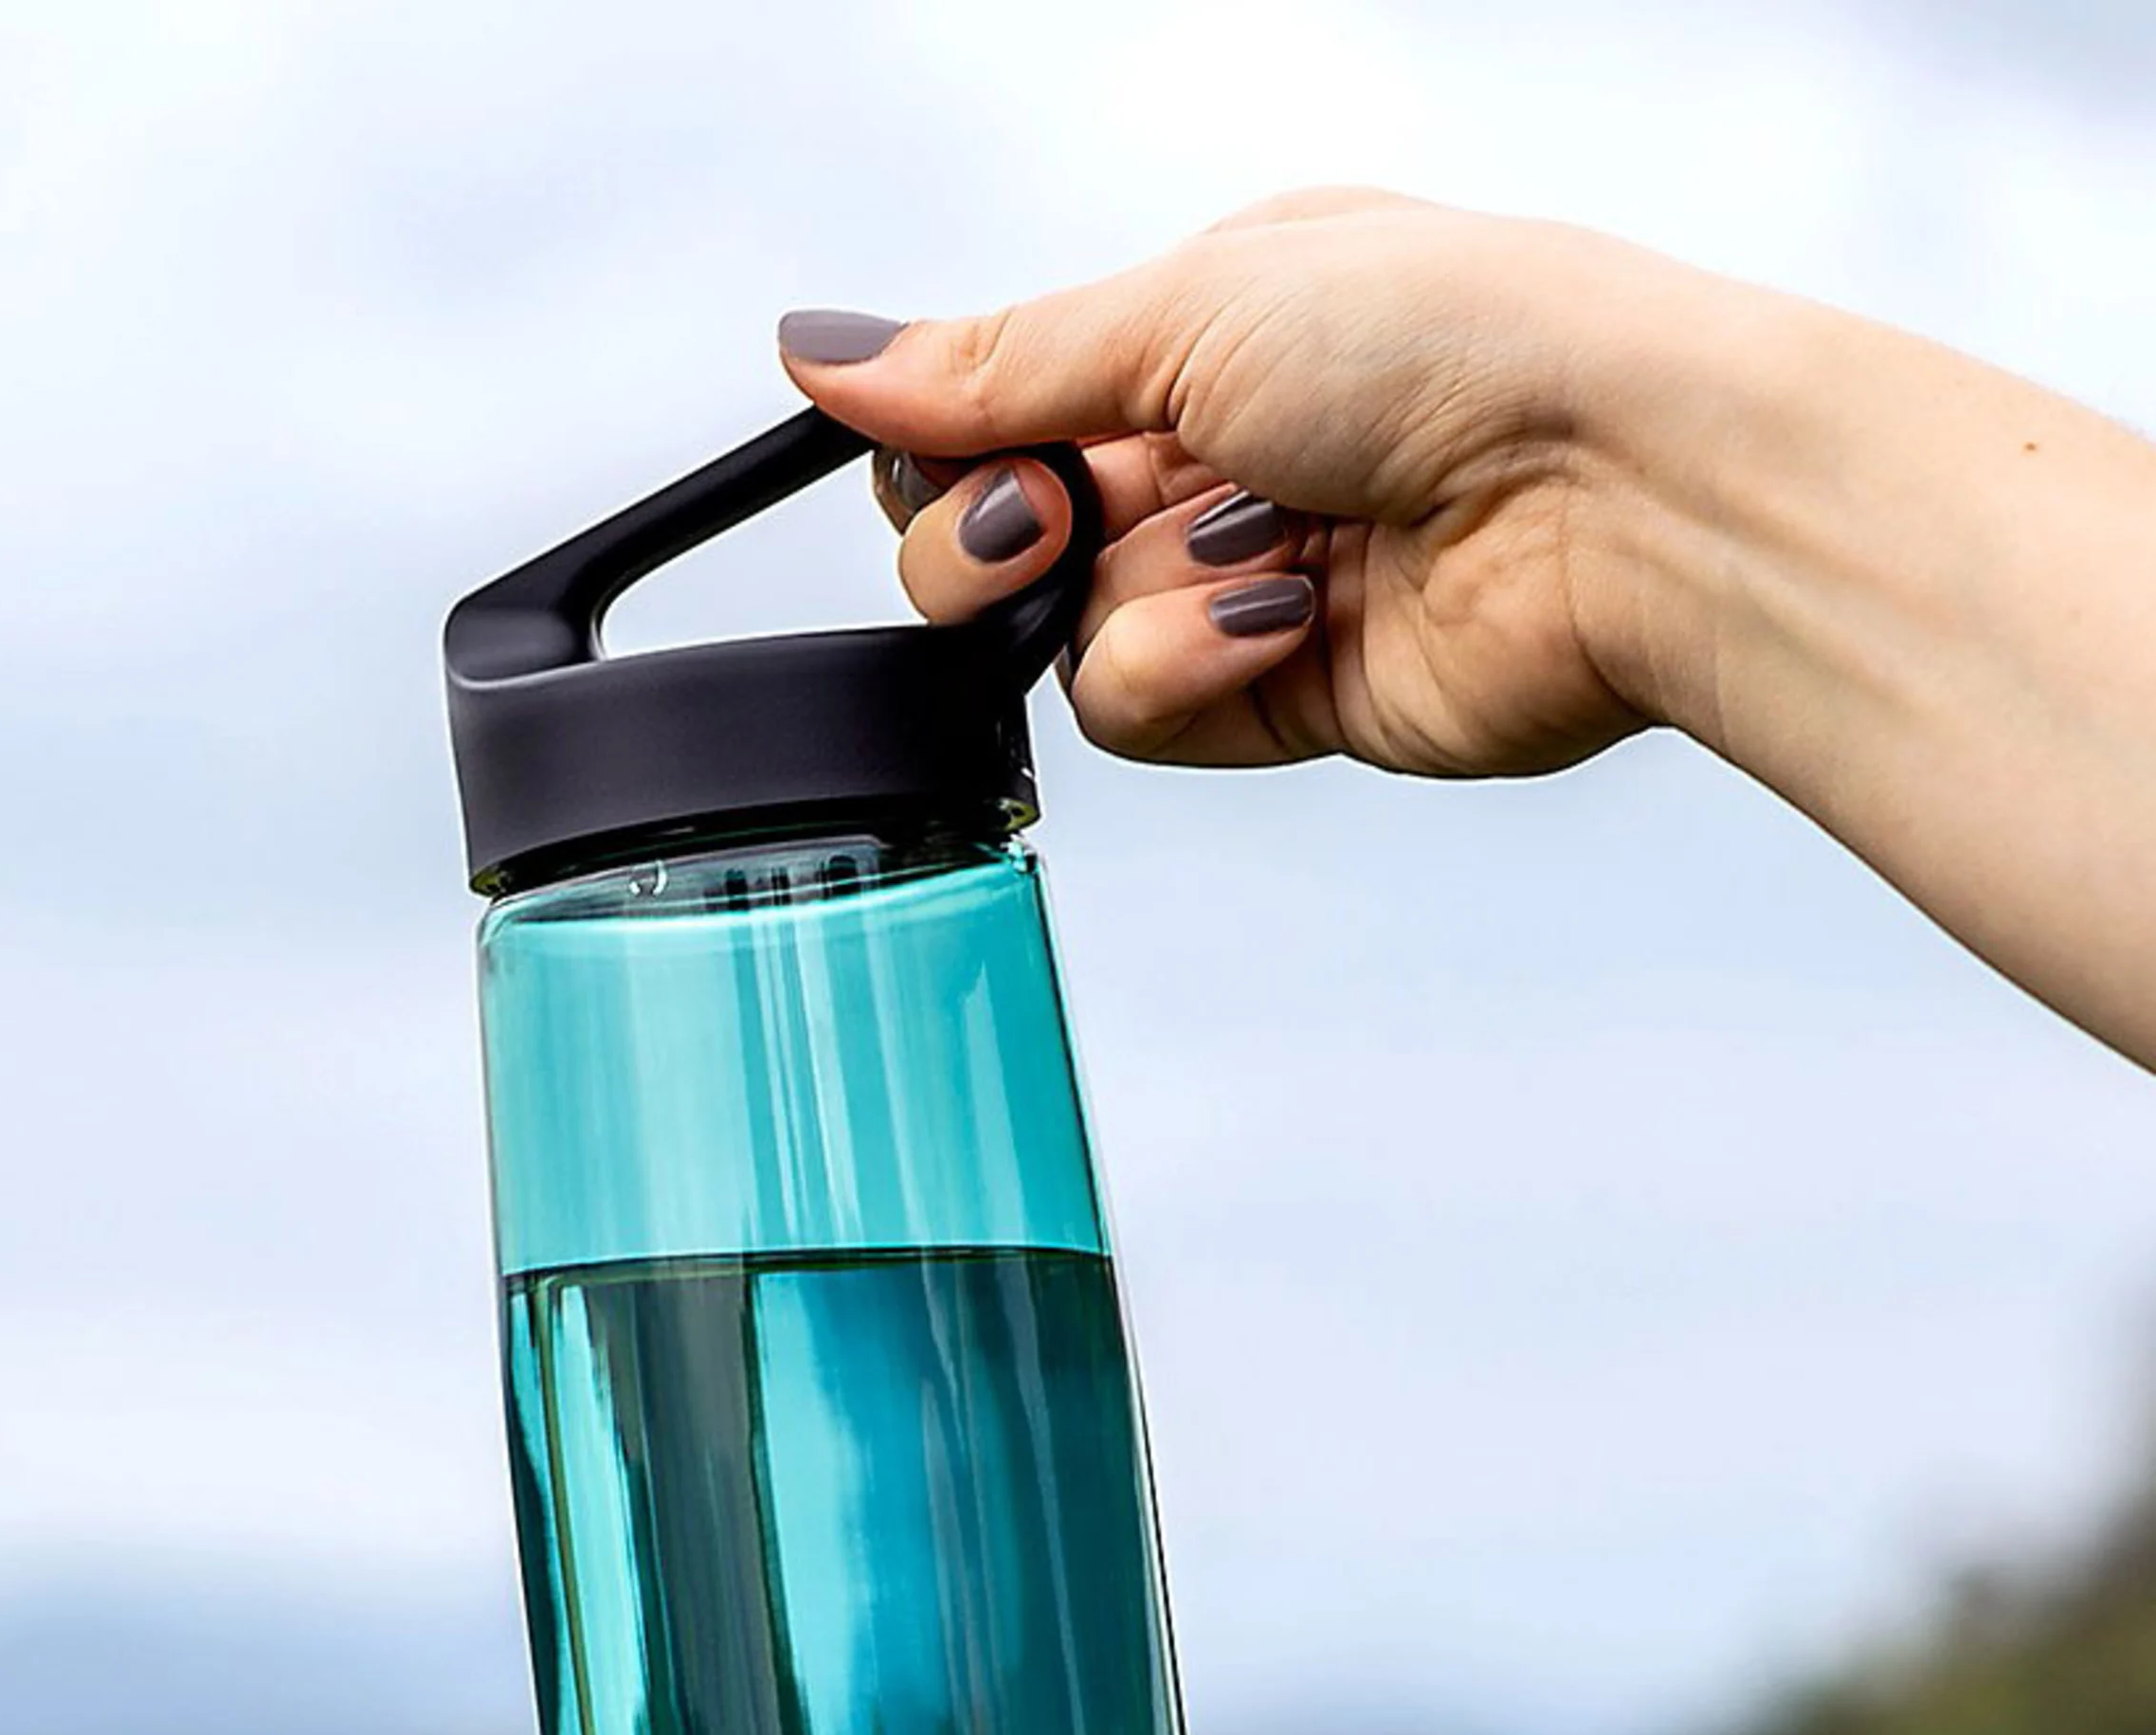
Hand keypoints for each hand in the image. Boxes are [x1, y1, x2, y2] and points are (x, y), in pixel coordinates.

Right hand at [779, 189, 1666, 781]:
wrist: (1617, 489)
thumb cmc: (1457, 343)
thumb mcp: (1188, 313)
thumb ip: (995, 367)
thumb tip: (824, 354)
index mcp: (1194, 335)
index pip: (988, 413)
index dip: (944, 448)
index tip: (960, 449)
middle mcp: (1212, 460)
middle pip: (992, 541)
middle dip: (994, 538)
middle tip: (1044, 520)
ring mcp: (1242, 586)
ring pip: (1063, 638)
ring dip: (1133, 597)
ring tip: (1250, 549)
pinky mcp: (1282, 698)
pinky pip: (1145, 714)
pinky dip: (1188, 668)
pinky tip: (1284, 616)